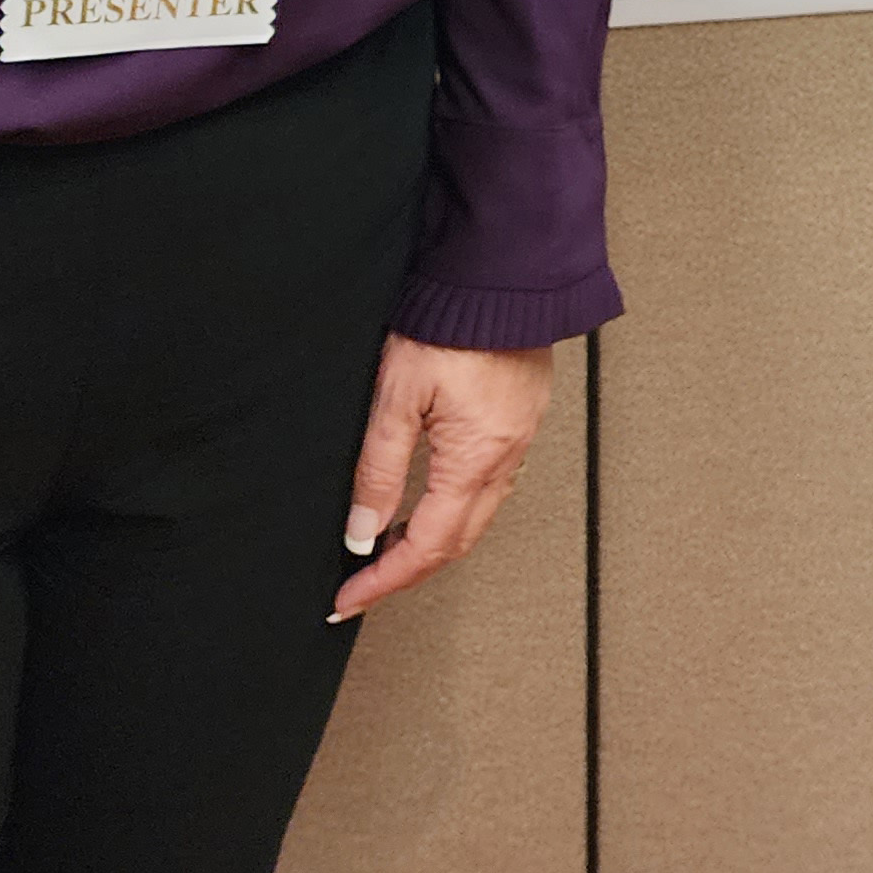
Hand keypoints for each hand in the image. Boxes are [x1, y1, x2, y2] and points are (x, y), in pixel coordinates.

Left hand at [331, 335, 555, 621]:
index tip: (348, 598)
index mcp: (474, 460)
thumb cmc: (450, 324)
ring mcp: (520, 440)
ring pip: (479, 517)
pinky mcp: (523, 417)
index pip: (426, 546)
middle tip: (365, 586)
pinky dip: (460, 509)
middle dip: (409, 572)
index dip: (384, 579)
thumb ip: (380, 469)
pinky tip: (437, 501)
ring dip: (436, 543)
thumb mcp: (397, 398)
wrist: (501, 275)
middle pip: (458, 543)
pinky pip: (495, 485)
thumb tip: (363, 530)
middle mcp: (505, 459)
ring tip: (392, 551)